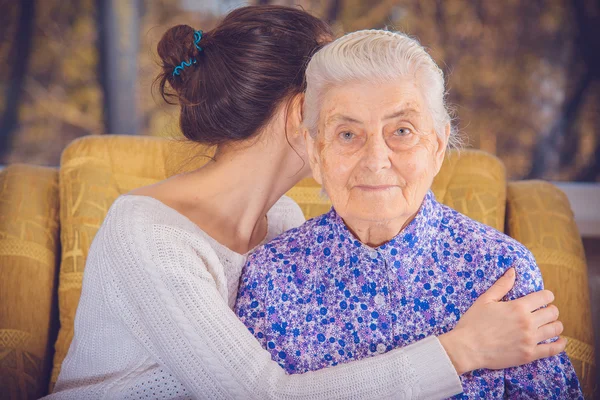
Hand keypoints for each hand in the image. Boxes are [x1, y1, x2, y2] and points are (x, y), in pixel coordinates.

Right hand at [438, 268, 565, 374]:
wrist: (468, 348)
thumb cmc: (473, 322)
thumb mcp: (485, 300)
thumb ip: (502, 285)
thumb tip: (513, 271)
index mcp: (518, 307)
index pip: (544, 297)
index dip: (547, 296)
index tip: (544, 298)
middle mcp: (527, 322)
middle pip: (553, 313)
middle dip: (551, 310)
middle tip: (545, 312)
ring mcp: (530, 339)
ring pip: (555, 329)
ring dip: (555, 325)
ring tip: (550, 325)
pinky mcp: (529, 354)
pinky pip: (553, 349)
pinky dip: (559, 344)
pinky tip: (559, 341)